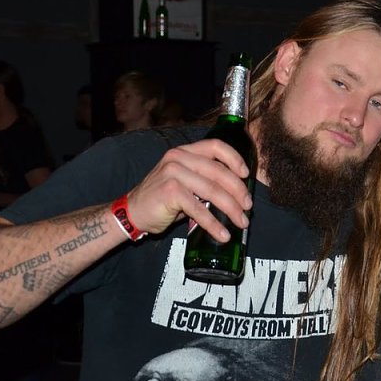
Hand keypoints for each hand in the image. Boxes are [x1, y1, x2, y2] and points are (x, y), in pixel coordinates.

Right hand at [125, 139, 252, 241]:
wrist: (132, 212)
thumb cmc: (162, 198)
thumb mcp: (184, 182)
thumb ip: (206, 180)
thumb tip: (238, 194)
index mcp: (185, 152)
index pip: (215, 146)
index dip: (235, 159)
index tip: (247, 174)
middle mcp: (178, 158)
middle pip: (219, 171)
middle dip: (238, 191)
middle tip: (248, 207)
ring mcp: (173, 173)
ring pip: (212, 191)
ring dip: (231, 209)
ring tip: (241, 222)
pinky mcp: (170, 192)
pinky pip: (199, 209)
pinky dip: (213, 224)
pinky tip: (222, 234)